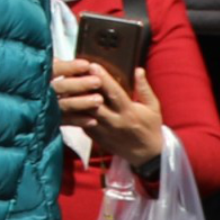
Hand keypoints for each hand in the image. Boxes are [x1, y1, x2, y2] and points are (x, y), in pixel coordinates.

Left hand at [54, 56, 172, 167]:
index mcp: (128, 112)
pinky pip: (81, 123)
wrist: (146, 154)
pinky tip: (67, 99)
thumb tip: (138, 69)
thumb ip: (144, 88)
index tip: (92, 65)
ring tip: (67, 83)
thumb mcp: (152, 107)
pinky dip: (74, 111)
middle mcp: (114, 121)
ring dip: (75, 99)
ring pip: (84, 114)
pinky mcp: (95, 138)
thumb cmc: (149, 126)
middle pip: (94, 103)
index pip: (114, 93)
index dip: (103, 79)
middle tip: (73, 71)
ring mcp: (103, 131)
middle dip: (83, 87)